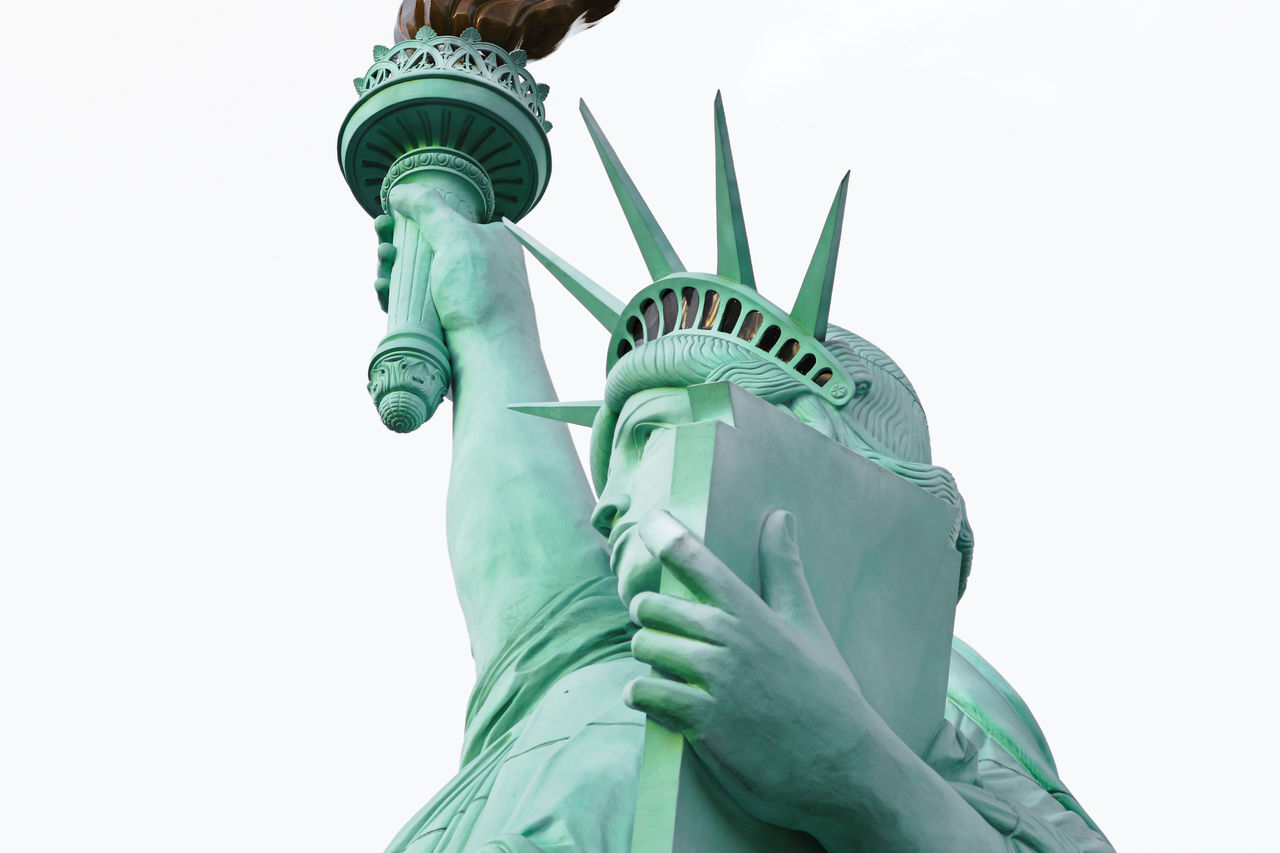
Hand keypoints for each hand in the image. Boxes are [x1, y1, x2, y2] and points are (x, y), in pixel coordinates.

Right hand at [386, 183, 531, 332]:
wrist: (490, 357)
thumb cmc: (482, 295)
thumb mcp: (457, 236)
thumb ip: (428, 207)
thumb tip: (401, 192)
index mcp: (494, 242)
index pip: (451, 219)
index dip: (418, 216)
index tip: (392, 215)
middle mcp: (481, 268)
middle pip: (428, 247)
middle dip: (398, 241)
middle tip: (381, 240)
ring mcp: (463, 298)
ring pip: (417, 276)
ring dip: (392, 265)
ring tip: (382, 262)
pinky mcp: (446, 323)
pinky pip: (414, 302)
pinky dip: (396, 292)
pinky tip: (383, 288)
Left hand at [623, 509, 879, 837]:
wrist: (845, 767)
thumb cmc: (827, 693)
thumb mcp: (807, 624)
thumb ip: (783, 570)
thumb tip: (780, 516)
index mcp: (753, 613)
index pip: (697, 560)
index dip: (664, 535)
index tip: (648, 523)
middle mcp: (730, 642)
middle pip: (656, 606)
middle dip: (649, 613)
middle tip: (658, 622)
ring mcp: (715, 684)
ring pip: (647, 648)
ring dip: (647, 655)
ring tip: (661, 663)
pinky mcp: (703, 726)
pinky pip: (648, 695)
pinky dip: (641, 695)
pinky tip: (649, 697)